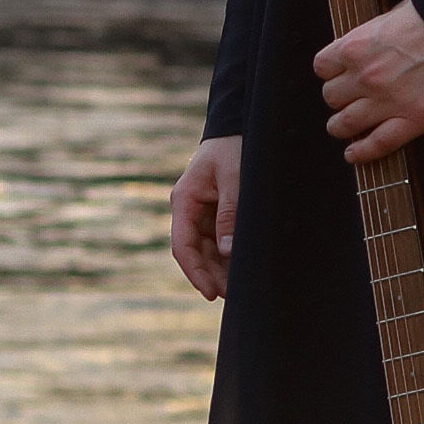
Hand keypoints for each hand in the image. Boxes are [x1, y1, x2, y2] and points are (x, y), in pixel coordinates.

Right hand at [169, 135, 240, 301]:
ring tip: (239, 290)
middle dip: (211, 276)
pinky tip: (240, 271)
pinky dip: (227, 257)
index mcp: (184, 200)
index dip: (195, 272)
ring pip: (206, 250)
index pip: (183, 245)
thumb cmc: (234, 147)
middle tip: (233, 296)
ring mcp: (201, 212)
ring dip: (220, 270)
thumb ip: (230, 213)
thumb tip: (227, 250)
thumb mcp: (234, 178)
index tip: (210, 292)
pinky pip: (217, 240)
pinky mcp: (215, 213)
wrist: (238, 126)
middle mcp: (188, 210)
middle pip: (195, 252)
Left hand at [313, 0, 423, 162]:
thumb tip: (367, 45)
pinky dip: (362, 153)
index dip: (330, 72)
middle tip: (346, 100)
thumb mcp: (391, 15)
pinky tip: (354, 154)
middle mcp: (365, 76)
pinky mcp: (414, 119)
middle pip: (331, 97)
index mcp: (356, 46)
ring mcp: (388, 101)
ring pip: (345, 124)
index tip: (337, 75)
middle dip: (338, 98)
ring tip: (344, 128)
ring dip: (341, 127)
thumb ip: (372, 35)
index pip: (322, 67)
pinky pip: (378, 144)